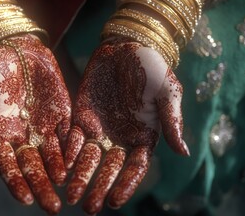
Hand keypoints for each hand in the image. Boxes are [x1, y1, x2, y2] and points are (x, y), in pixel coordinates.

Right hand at [0, 34, 70, 214]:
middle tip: (53, 207)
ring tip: (67, 189)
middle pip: (32, 165)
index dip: (16, 181)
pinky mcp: (60, 113)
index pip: (7, 163)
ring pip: (52, 154)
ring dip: (59, 172)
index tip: (26, 199)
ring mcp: (43, 125)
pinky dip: (72, 148)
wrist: (15, 45)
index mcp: (0, 132)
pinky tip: (78, 161)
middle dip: (42, 185)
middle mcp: (22, 134)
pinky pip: (67, 134)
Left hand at [65, 37, 189, 214]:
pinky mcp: (81, 116)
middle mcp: (119, 138)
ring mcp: (99, 128)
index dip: (125, 184)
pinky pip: (73, 137)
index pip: (134, 167)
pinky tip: (61, 165)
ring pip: (87, 157)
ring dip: (79, 175)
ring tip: (69, 194)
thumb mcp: (167, 91)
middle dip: (98, 187)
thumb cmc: (151, 68)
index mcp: (142, 137)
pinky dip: (67, 151)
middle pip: (108, 168)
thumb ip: (171, 121)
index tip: (114, 201)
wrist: (125, 46)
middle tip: (87, 207)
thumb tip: (183, 152)